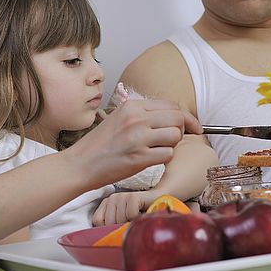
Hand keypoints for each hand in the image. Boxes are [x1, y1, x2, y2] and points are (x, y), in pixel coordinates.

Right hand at [67, 99, 199, 188]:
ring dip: (172, 145)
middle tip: (172, 140)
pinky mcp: (139, 157)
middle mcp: (136, 119)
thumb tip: (170, 118)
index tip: (190, 127)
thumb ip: (142, 115)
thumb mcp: (118, 118)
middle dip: (182, 130)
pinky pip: (168, 154)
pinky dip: (164, 158)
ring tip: (157, 149)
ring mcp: (138, 138)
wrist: (80, 164)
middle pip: (178, 118)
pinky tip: (150, 159)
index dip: (184, 117)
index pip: (171, 105)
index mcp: (131, 106)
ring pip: (175, 135)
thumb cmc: (98, 145)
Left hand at [92, 190, 158, 225]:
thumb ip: (112, 226)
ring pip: (120, 220)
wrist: (157, 200)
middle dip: (121, 227)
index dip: (107, 228)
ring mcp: (121, 196)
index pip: (97, 220)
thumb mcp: (122, 220)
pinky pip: (130, 215)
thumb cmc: (139, 213)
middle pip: (109, 222)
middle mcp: (112, 198)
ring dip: (130, 223)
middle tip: (130, 222)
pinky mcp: (132, 197)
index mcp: (106, 203)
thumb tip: (105, 239)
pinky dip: (137, 219)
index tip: (118, 227)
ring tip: (135, 218)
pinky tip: (141, 214)